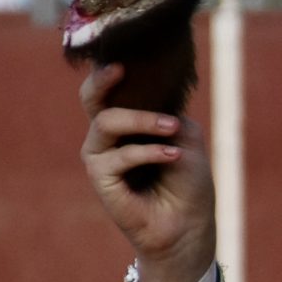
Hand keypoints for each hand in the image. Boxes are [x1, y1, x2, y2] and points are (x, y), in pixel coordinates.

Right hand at [80, 63, 215, 281]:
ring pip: (106, 122)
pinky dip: (147, 152)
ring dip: (142, 120)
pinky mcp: (101, 179)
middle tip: (120, 69)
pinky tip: (172, 155)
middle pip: (92, 99)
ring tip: (171, 128)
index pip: (112, 90)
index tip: (125, 55)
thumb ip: (170, 114)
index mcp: (129, 123)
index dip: (111, 70)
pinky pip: (117, 156)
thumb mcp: (187, 139)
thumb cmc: (189, 183)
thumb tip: (155, 103)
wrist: (189, 226)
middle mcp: (109, 136)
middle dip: (102, 81)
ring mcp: (101, 156)